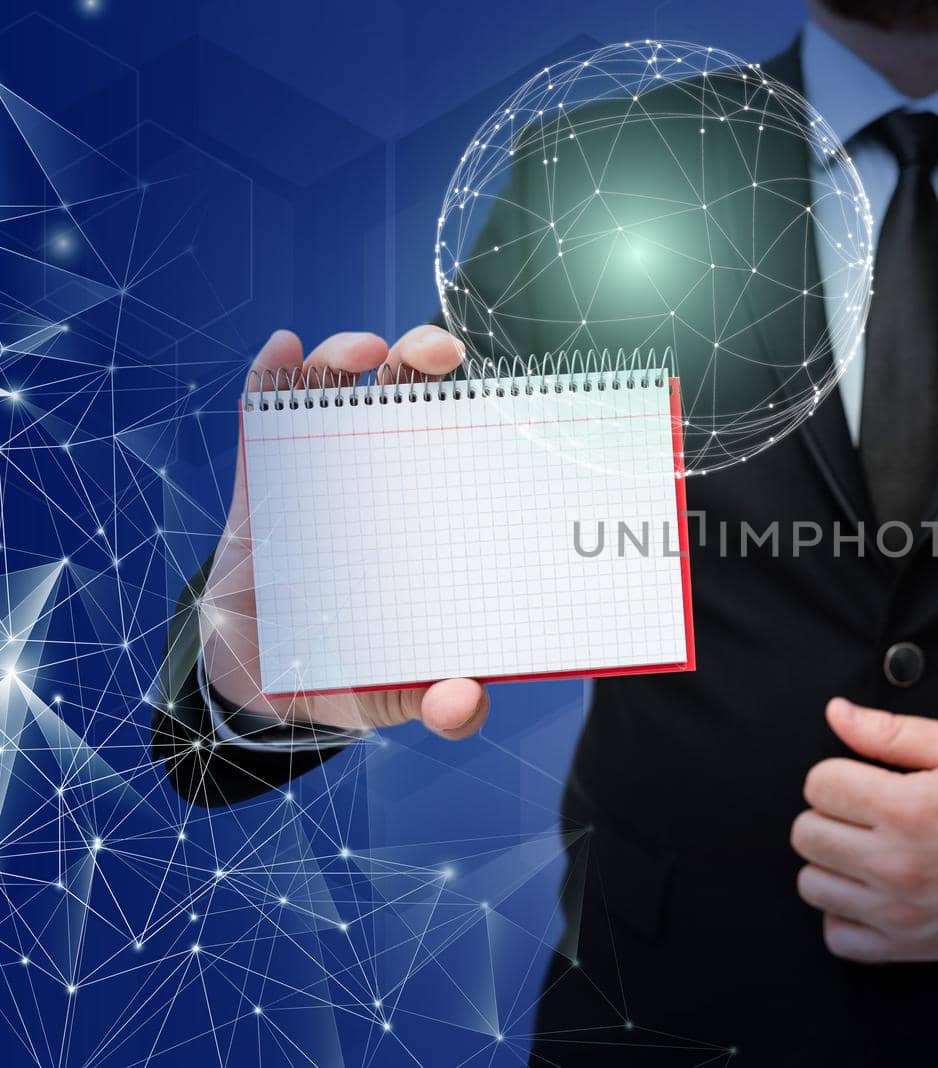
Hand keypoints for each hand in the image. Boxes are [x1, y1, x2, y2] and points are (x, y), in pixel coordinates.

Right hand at [196, 326, 489, 739]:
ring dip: (345, 356)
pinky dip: (271, 375)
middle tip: (438, 353)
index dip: (478, 406)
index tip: (503, 387)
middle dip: (421, 358)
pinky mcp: (259, 478)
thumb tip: (464, 705)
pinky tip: (282, 349)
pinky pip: (262, 414)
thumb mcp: (397, 695)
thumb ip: (437, 704)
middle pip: (405, 395)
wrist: (261, 681)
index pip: (460, 443)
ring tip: (358, 352)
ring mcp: (317, 471)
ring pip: (335, 390)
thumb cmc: (351, 673)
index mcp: (426, 516)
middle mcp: (379, 480)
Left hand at [791, 698, 937, 961]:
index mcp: (907, 808)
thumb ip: (893, 730)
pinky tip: (869, 890)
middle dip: (830, 813)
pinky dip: (844, 913)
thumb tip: (838, 714)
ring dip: (832, 862)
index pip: (819, 784)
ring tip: (866, 848)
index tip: (861, 778)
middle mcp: (896, 863)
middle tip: (864, 811)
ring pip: (811, 883)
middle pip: (806, 833)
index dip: (837, 772)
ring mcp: (898, 910)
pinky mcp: (906, 945)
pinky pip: (838, 935)